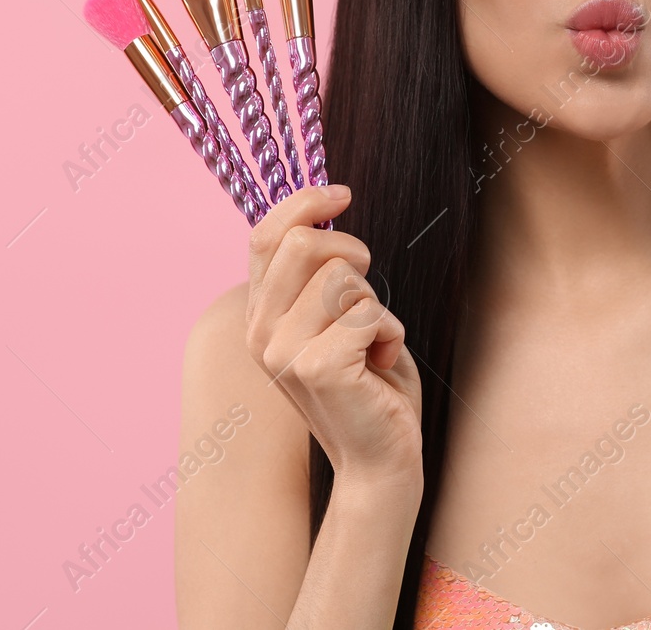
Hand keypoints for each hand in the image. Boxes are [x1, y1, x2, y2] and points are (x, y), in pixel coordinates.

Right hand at [244, 185, 422, 489]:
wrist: (381, 457)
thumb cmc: (369, 383)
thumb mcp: (335, 318)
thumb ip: (319, 274)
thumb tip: (325, 207)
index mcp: (261, 316)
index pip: (265, 235)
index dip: (304, 202)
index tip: (342, 193)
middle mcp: (260, 332)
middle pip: (304, 243)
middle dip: (353, 254)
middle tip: (368, 297)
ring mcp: (283, 352)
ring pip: (343, 276)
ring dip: (376, 305)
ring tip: (373, 344)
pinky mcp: (316, 367)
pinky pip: (368, 312)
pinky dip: (390, 333)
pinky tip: (381, 365)